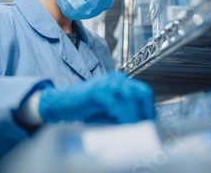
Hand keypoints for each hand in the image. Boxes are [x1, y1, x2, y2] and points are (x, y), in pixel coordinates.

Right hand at [39, 72, 155, 123]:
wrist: (59, 104)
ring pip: (130, 97)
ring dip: (135, 116)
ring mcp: (105, 84)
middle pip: (141, 92)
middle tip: (146, 129)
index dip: (149, 110)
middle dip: (146, 112)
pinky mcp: (96, 92)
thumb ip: (123, 114)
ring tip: (136, 131)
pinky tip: (124, 126)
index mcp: (120, 82)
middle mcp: (115, 80)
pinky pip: (115, 104)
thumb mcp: (108, 112)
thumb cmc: (83, 109)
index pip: (144, 92)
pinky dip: (122, 117)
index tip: (151, 126)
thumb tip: (140, 127)